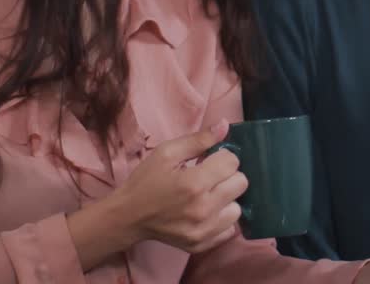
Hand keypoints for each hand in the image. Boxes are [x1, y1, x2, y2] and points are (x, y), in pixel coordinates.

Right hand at [110, 119, 247, 253]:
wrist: (128, 217)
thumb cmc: (146, 181)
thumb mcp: (166, 152)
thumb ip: (198, 139)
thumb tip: (225, 125)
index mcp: (194, 183)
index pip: (232, 162)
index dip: (221, 157)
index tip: (208, 161)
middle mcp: (203, 209)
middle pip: (241, 183)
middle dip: (227, 176)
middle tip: (209, 177)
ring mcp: (203, 230)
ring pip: (238, 208)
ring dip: (227, 199)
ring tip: (208, 196)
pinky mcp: (202, 244)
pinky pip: (230, 230)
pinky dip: (222, 220)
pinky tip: (207, 213)